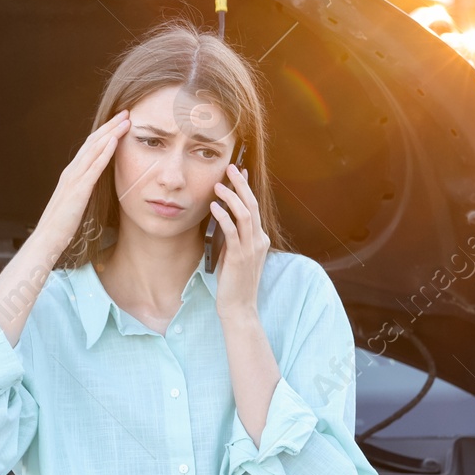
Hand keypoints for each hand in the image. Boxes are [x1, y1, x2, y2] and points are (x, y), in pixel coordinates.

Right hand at [31, 109, 128, 258]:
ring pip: (94, 150)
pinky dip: (104, 152)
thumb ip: (82, 191)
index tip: (119, 122)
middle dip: (109, 126)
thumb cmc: (60, 226)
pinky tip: (114, 141)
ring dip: (110, 133)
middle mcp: (71, 172)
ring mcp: (73, 179)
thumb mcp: (74, 203)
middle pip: (92, 142)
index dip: (104, 133)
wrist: (46, 240)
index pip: (89, 148)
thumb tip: (93, 188)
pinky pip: (93, 167)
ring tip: (125, 121)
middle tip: (126, 112)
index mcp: (71, 175)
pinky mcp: (78, 190)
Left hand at [208, 162, 269, 319]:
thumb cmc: (234, 282)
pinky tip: (214, 206)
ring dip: (231, 196)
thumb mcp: (236, 255)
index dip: (246, 189)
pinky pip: (232, 230)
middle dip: (241, 184)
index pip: (254, 207)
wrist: (239, 307)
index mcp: (260, 239)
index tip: (239, 172)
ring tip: (219, 184)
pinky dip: (223, 216)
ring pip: (245, 214)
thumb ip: (234, 238)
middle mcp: (259, 240)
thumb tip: (222, 218)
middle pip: (252, 205)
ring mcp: (251, 248)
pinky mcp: (239, 256)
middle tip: (231, 167)